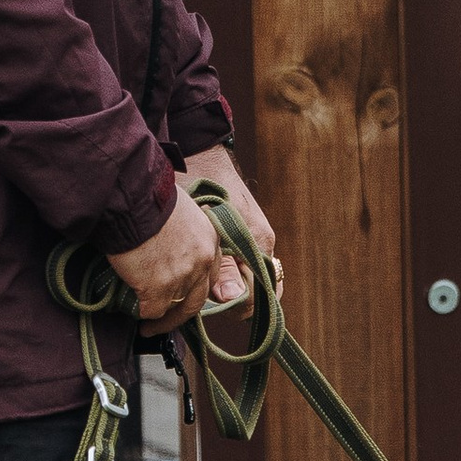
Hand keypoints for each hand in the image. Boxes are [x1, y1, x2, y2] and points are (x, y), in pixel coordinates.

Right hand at [106, 183, 230, 335]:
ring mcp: (183, 277)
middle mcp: (202, 260)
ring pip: (175, 309)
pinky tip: (134, 311)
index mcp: (210, 240)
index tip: (181, 297)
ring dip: (160, 317)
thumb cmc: (148, 198)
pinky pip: (153, 310)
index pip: (209, 274)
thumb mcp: (179, 212)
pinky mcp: (161, 289)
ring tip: (147, 325)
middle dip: (181, 315)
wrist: (133, 200)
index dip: (193, 288)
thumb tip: (166, 249)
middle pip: (197, 300)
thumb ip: (181, 235)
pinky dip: (143, 313)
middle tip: (165, 322)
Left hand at [175, 144, 275, 312]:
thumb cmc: (199, 184)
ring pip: (251, 279)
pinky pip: (244, 265)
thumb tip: (232, 298)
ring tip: (200, 286)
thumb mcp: (205, 228)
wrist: (197, 153)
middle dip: (235, 301)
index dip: (236, 307)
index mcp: (259, 242)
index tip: (208, 307)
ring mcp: (255, 237)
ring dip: (229, 288)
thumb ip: (219, 264)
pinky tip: (205, 272)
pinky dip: (228, 274)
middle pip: (260, 290)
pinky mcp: (245, 233)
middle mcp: (263, 242)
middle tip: (201, 300)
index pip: (261, 295)